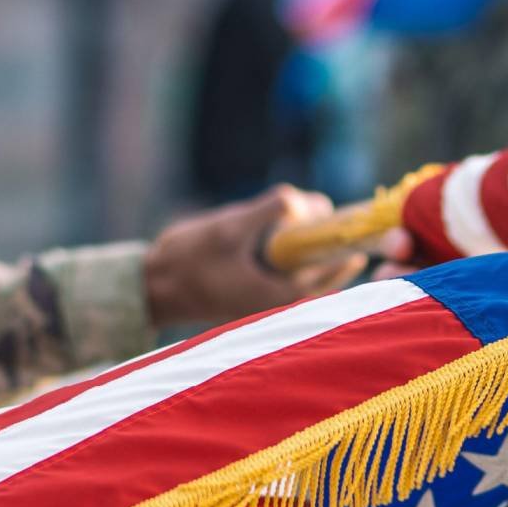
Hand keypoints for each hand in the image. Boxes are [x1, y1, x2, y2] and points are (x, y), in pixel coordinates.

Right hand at [146, 185, 365, 324]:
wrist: (153, 286)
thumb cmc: (190, 259)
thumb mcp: (231, 227)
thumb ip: (269, 210)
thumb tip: (302, 201)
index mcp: (279, 295)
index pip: (328, 275)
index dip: (343, 251)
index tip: (354, 228)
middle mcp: (276, 305)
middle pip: (320, 278)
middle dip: (329, 249)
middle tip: (337, 220)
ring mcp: (263, 303)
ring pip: (302, 278)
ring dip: (310, 253)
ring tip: (314, 223)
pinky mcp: (251, 297)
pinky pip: (284, 279)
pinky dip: (291, 260)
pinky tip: (286, 238)